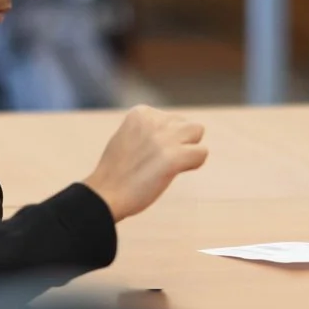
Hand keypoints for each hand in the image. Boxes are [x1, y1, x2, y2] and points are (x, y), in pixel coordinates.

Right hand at [84, 106, 207, 220]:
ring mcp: (164, 137)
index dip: (167, 139)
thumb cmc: (117, 173)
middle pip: (187, 124)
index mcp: (141, 113)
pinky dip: (194, 164)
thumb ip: (149, 130)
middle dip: (181, 142)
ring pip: (198, 131)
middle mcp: (153, 120)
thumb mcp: (129, 137)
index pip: (171, 118)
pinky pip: (202, 153)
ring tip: (171, 164)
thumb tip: (174, 130)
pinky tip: (177, 172)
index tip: (148, 154)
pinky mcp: (173, 156)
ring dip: (190, 149)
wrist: (106, 195)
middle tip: (162, 162)